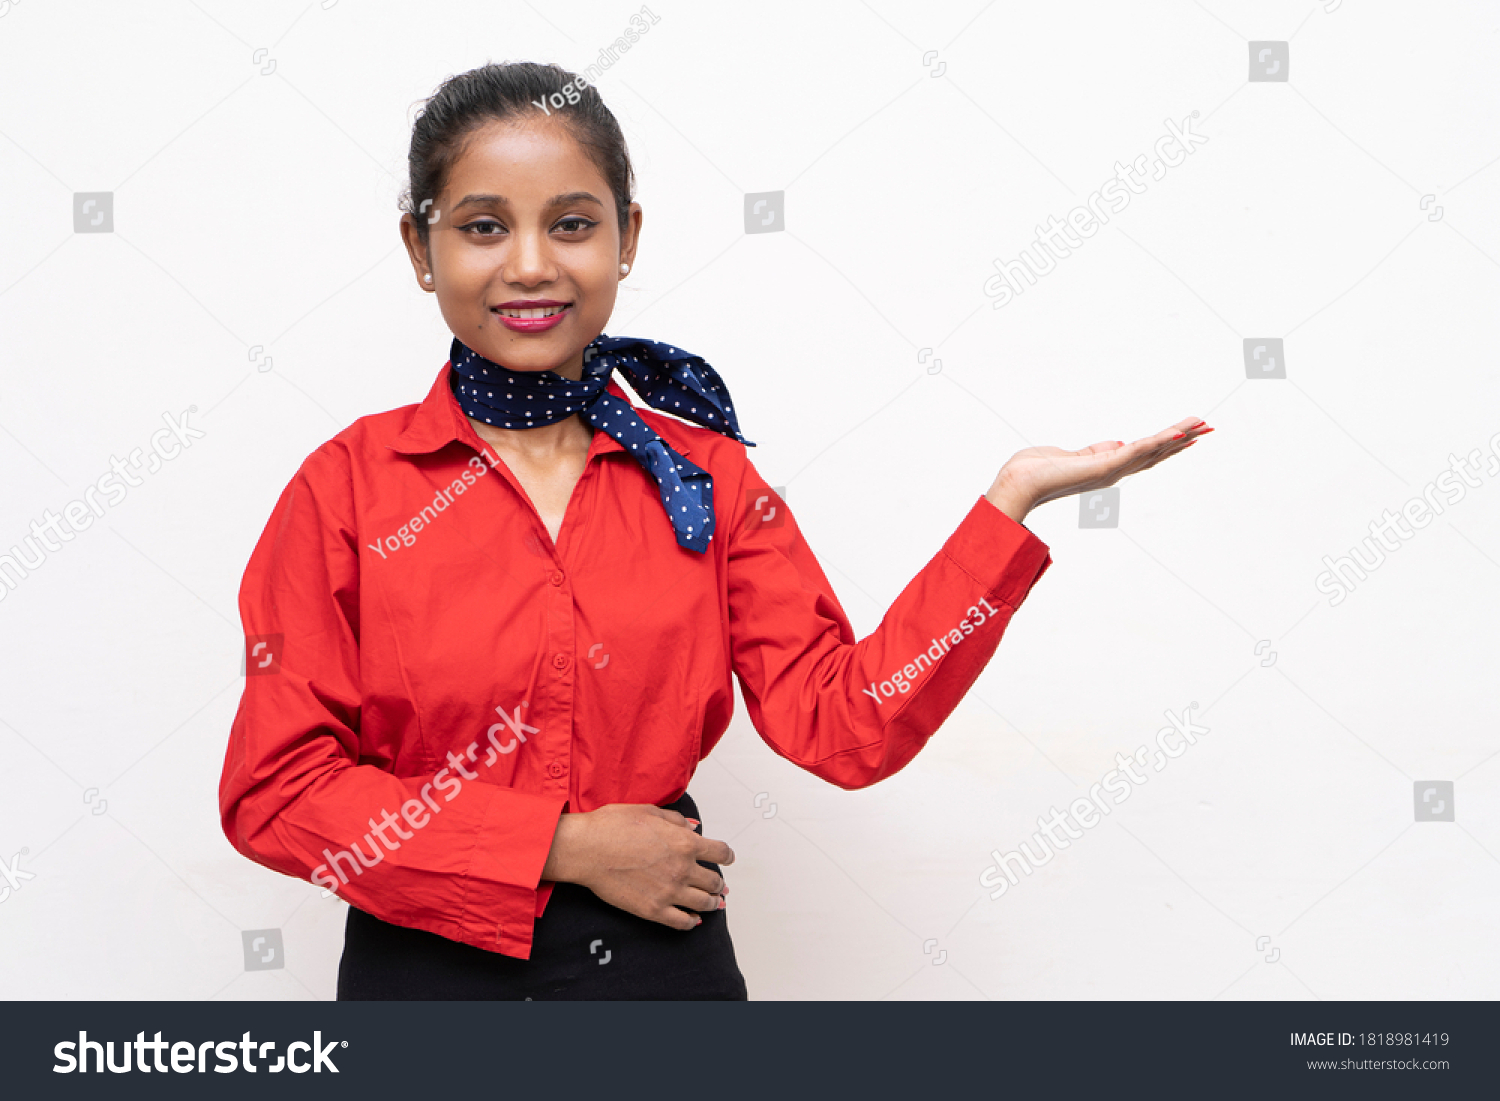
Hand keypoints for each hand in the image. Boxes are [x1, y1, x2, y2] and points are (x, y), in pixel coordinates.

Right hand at [541, 804, 732, 930]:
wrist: (588, 849)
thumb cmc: (613, 826)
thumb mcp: (650, 812)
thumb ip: (677, 821)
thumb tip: (694, 827)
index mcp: (685, 843)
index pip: (720, 852)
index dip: (726, 856)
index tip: (727, 858)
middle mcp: (682, 869)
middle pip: (714, 881)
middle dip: (719, 883)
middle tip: (719, 885)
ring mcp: (669, 892)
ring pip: (704, 903)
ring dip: (713, 903)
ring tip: (715, 903)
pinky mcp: (653, 910)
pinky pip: (682, 922)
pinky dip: (692, 921)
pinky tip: (694, 919)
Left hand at [985, 417, 1211, 523]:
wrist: (1020, 482)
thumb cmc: (1037, 469)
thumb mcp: (1074, 455)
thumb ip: (1096, 451)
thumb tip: (1116, 444)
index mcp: (1106, 467)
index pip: (1144, 453)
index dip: (1168, 443)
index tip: (1188, 432)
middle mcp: (1113, 471)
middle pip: (1156, 452)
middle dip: (1182, 439)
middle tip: (1208, 427)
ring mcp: (1111, 469)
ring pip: (1152, 449)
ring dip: (1178, 436)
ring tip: (1202, 425)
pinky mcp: (1104, 465)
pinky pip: (1137, 450)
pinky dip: (1158, 441)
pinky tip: (1177, 433)